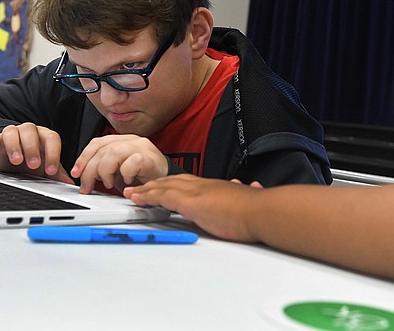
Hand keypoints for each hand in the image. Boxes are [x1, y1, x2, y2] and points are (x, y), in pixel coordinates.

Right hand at [0, 123, 72, 182]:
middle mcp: (28, 132)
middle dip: (33, 148)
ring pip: (12, 131)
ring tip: (16, 160)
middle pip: (31, 131)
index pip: (52, 138)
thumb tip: (70, 183)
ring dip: (14, 145)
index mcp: (44, 137)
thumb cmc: (33, 163)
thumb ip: (57, 173)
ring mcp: (12, 134)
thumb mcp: (45, 169)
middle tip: (34, 165)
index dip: (53, 153)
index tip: (52, 171)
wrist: (14, 162)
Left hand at [71, 134, 168, 193]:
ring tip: (108, 183)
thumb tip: (82, 176)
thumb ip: (102, 168)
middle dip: (90, 170)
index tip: (76, 172)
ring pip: (114, 153)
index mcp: (121, 140)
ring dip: (106, 171)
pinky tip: (127, 182)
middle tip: (87, 187)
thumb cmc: (142, 176)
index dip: (83, 157)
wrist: (166, 180)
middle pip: (103, 149)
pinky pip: (131, 163)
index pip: (97, 143)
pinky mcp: (150, 158)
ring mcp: (142, 147)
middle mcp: (131, 140)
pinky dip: (125, 174)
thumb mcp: (117, 171)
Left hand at [124, 174, 261, 241]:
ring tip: (131, 193)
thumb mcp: (247, 203)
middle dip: (155, 184)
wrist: (262, 212)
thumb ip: (244, 198)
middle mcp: (203, 185)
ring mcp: (196, 192)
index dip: (173, 184)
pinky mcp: (191, 202)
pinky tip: (137, 198)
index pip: (188, 183)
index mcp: (215, 187)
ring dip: (146, 189)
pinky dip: (147, 196)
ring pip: (164, 186)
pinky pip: (163, 196)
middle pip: (173, 181)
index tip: (162, 187)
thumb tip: (251, 190)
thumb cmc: (258, 212)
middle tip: (140, 187)